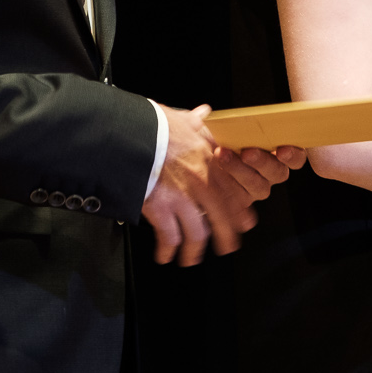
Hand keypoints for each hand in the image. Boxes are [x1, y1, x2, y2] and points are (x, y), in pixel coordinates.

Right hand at [145, 104, 300, 266]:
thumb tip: (204, 113)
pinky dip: (168, 249)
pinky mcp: (161, 207)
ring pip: (198, 232)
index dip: (240, 209)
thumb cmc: (151, 125)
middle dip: (226, 236)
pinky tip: (164, 255)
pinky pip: (170, 236)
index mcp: (210, 159)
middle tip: (227, 247)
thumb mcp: (180, 117)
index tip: (244, 221)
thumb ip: (195, 121)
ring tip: (190, 259)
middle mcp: (202, 180)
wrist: (127, 133)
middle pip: (222, 216)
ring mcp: (183, 196)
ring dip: (195, 250)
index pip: (233, 189)